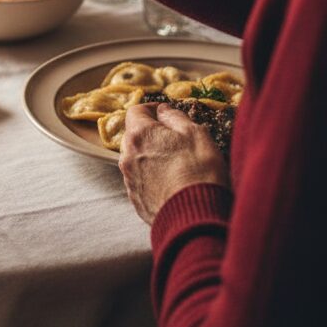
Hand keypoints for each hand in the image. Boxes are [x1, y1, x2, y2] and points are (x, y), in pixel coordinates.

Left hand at [119, 103, 229, 225]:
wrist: (195, 217)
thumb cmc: (199, 172)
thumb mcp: (196, 134)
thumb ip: (176, 117)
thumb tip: (164, 110)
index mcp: (140, 135)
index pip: (135, 111)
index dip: (151, 109)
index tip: (164, 112)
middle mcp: (128, 155)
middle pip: (133, 135)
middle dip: (149, 133)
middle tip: (172, 138)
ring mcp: (129, 178)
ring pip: (135, 157)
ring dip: (149, 155)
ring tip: (173, 162)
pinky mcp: (135, 197)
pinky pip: (139, 179)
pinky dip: (150, 175)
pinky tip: (170, 181)